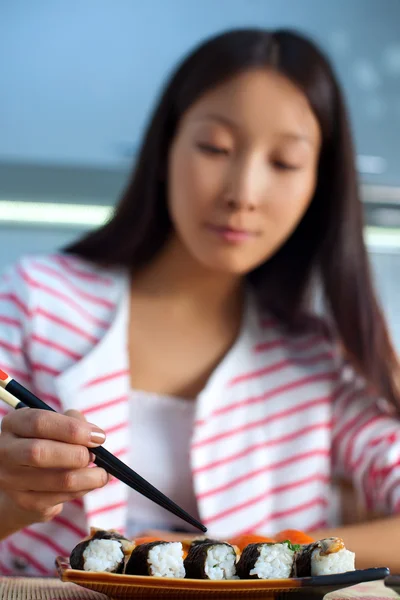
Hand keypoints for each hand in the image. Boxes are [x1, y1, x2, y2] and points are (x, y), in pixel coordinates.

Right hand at [0, 408, 108, 527]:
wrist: (26, 477)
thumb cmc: (48, 441)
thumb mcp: (56, 424)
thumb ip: (74, 421)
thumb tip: (94, 435)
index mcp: (14, 424)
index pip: (39, 422)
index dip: (72, 429)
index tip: (98, 436)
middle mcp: (5, 451)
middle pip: (39, 453)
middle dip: (76, 454)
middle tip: (96, 455)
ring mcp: (11, 479)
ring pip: (56, 480)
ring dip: (87, 477)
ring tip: (101, 473)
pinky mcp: (24, 501)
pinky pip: (59, 498)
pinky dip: (82, 490)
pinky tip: (91, 483)